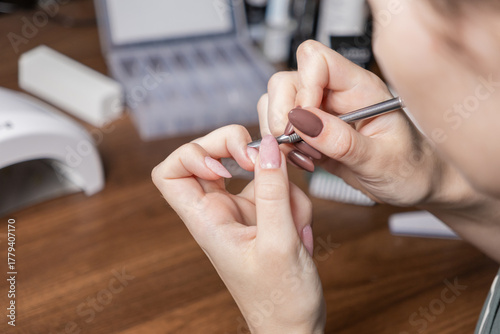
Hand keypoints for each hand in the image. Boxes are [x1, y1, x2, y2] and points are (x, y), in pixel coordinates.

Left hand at [152, 125, 324, 332]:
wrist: (295, 327)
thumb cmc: (279, 301)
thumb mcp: (279, 243)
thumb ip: (273, 190)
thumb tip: (268, 145)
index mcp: (205, 220)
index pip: (170, 174)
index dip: (190, 156)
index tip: (224, 166)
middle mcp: (218, 211)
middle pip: (212, 155)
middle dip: (241, 149)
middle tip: (267, 157)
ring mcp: (242, 210)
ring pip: (258, 169)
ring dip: (283, 188)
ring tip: (296, 225)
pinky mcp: (265, 213)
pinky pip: (279, 187)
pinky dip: (295, 202)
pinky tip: (301, 232)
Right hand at [259, 40, 443, 206]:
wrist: (414, 185)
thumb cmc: (411, 168)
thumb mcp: (382, 160)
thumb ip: (342, 141)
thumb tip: (301, 120)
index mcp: (361, 88)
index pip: (317, 60)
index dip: (303, 86)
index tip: (304, 120)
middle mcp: (336, 94)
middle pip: (287, 80)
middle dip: (282, 113)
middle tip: (296, 143)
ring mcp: (321, 113)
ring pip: (277, 103)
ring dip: (281, 133)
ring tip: (307, 157)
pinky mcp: (311, 133)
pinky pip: (281, 128)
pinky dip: (283, 147)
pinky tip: (307, 162)